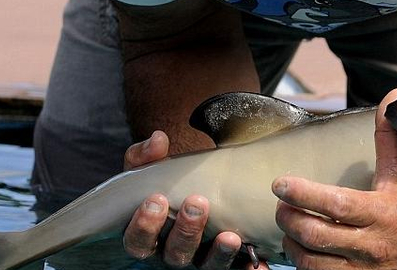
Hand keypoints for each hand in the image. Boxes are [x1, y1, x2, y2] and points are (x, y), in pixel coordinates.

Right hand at [122, 130, 269, 268]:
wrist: (193, 195)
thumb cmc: (166, 187)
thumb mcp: (148, 172)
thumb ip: (146, 157)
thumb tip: (158, 139)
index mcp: (149, 236)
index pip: (138, 240)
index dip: (144, 225)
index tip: (156, 199)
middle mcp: (172, 253)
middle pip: (174, 254)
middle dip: (185, 231)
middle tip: (197, 203)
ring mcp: (200, 260)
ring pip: (206, 266)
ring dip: (218, 253)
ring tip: (230, 236)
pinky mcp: (225, 262)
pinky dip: (247, 269)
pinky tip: (259, 265)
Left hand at [272, 88, 396, 269]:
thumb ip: (391, 135)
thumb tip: (395, 96)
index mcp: (382, 212)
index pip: (335, 204)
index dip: (302, 194)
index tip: (280, 184)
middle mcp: (372, 245)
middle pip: (315, 235)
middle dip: (289, 218)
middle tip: (282, 205)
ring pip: (312, 263)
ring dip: (293, 244)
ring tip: (290, 228)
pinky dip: (304, 267)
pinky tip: (302, 252)